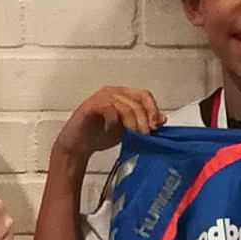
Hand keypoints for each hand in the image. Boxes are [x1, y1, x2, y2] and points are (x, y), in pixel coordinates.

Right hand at [51, 86, 165, 167]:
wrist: (77, 146)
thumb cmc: (99, 135)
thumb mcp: (127, 130)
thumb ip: (143, 123)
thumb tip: (162, 119)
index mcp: (123, 96)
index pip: (145, 96)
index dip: (153, 110)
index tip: (156, 127)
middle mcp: (113, 93)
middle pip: (137, 100)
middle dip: (144, 119)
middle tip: (145, 134)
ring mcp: (101, 98)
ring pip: (125, 105)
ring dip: (132, 122)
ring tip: (134, 135)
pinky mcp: (90, 106)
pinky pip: (108, 108)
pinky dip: (113, 121)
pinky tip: (111, 130)